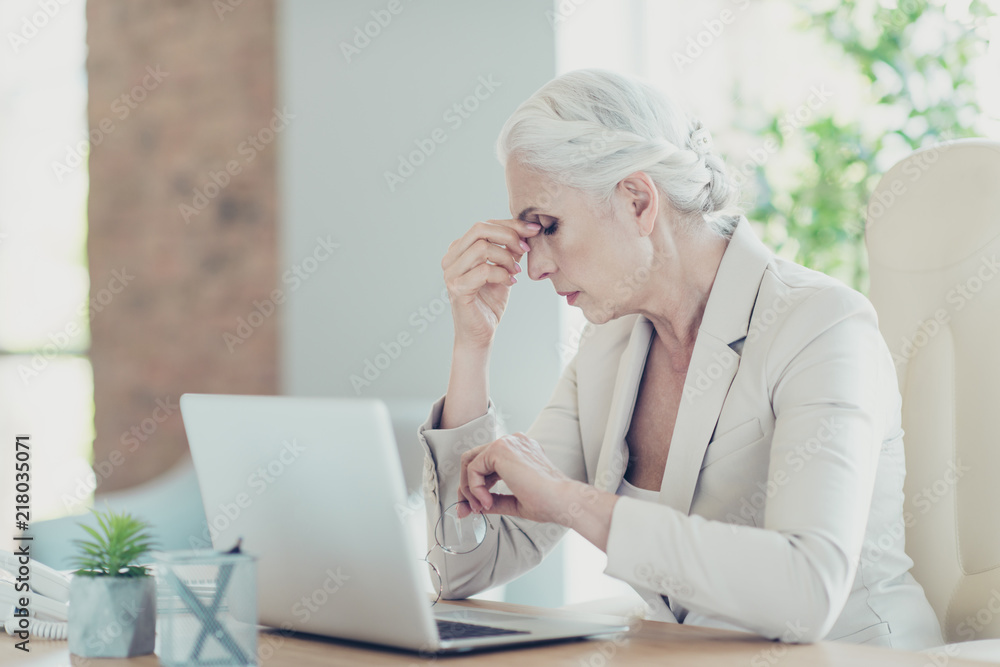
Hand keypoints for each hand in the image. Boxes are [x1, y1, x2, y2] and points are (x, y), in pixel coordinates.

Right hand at [442, 219, 541, 349]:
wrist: (479, 334)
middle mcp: (451, 258)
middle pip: (479, 229)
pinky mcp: (457, 289)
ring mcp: (451, 273)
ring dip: (506, 258)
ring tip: (515, 272)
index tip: (533, 230)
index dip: (510, 224)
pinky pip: (483, 271)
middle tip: (525, 248)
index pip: (484, 225)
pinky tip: (510, 283)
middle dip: (508, 235)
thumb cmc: (489, 302)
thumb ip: (509, 250)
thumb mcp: (503, 269)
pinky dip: (502, 274)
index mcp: (459, 250)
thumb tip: (527, 230)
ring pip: (481, 248)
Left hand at [456, 433, 574, 523]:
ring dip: (469, 488)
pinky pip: (473, 468)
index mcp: (520, 451)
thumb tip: (471, 507)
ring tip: (481, 507)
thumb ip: (492, 500)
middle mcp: (513, 442)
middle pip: (474, 459)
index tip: (477, 507)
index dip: (476, 486)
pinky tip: (488, 501)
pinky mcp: (500, 448)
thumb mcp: (514, 501)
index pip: (487, 463)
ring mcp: (507, 442)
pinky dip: (474, 488)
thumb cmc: (548, 502)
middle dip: (467, 487)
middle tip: (470, 509)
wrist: (562, 500)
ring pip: (470, 461)